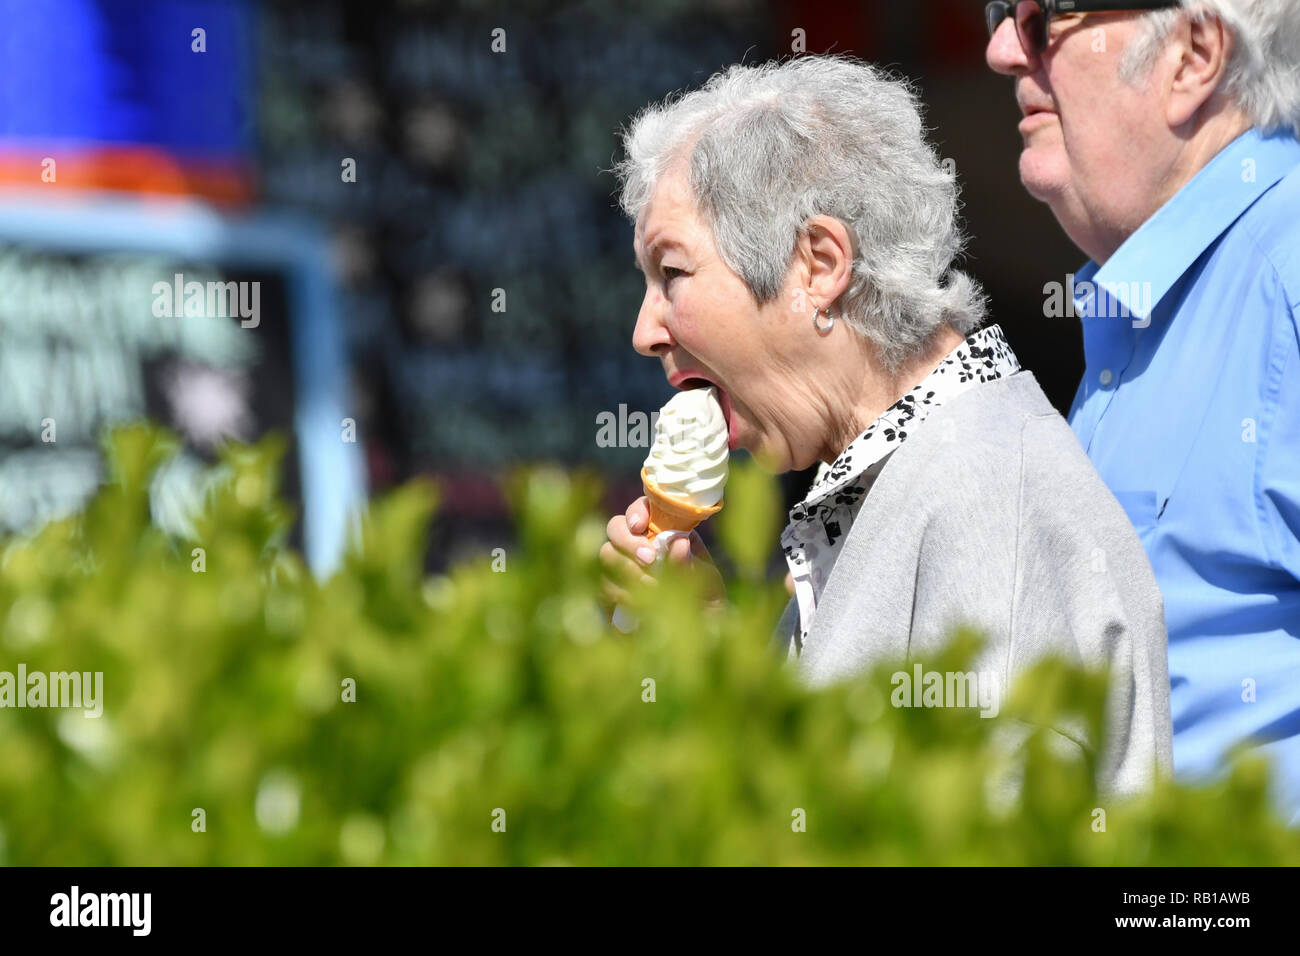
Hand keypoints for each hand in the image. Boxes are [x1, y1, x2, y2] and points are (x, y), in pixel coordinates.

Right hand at [599, 496, 725, 617]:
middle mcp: (639, 543)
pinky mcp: (612, 593)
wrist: (700, 631)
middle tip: (650, 560)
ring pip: (605, 555)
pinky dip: (620, 593)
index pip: (641, 508)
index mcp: (664, 530)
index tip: (641, 526)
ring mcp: (621, 567)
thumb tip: (678, 543)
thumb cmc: (706, 597)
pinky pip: (603, 586)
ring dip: (626, 570)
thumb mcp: (707, 580)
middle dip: (629, 542)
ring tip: (652, 587)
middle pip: (614, 528)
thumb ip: (690, 564)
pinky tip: (640, 604)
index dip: (636, 512)